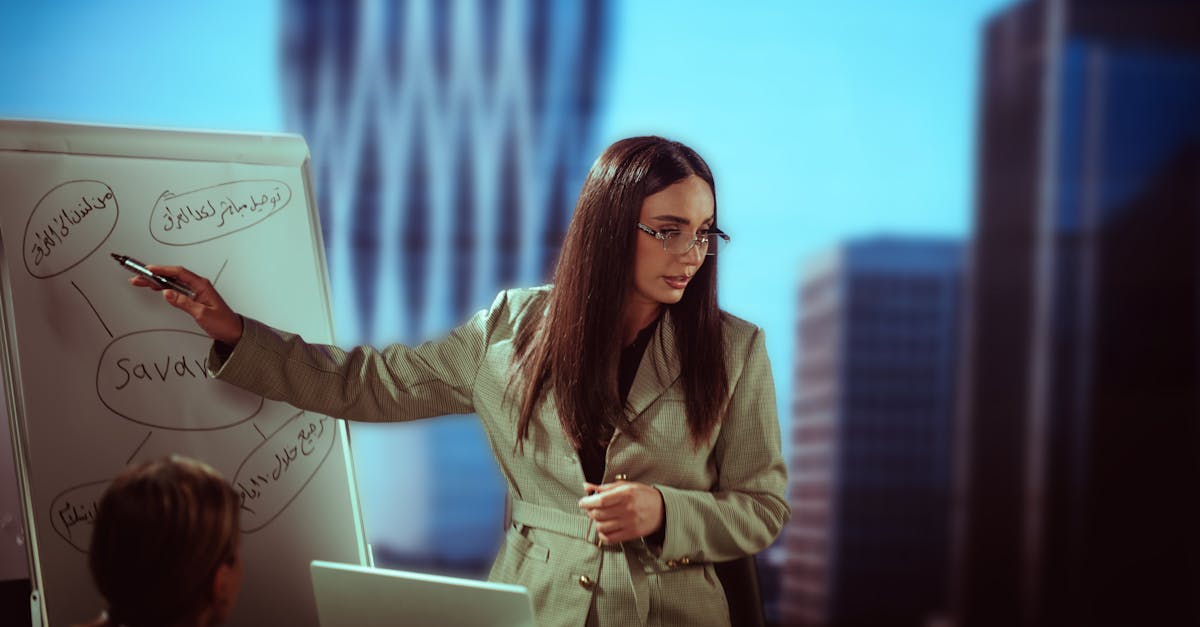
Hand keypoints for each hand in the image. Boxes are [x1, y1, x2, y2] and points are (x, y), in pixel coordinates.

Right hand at [128, 265, 242, 344]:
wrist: (233, 331)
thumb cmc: (223, 322)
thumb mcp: (202, 314)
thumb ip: (184, 303)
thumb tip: (167, 293)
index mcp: (202, 285)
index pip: (179, 273)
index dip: (163, 269)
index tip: (149, 269)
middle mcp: (199, 285)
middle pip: (173, 276)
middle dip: (154, 275)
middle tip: (137, 277)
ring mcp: (196, 291)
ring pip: (172, 282)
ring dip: (157, 281)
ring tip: (140, 281)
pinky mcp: (193, 297)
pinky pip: (176, 288)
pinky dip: (164, 287)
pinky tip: (155, 288)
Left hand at [577, 480, 663, 543]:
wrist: (663, 509)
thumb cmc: (643, 495)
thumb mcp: (626, 486)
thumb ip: (605, 487)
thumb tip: (586, 487)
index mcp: (626, 494)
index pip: (600, 500)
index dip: (587, 502)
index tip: (583, 502)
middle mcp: (627, 509)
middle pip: (598, 514)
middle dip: (590, 511)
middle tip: (591, 508)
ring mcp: (629, 523)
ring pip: (601, 527)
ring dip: (596, 522)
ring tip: (599, 517)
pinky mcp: (631, 534)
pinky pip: (609, 538)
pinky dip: (602, 534)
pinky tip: (604, 528)